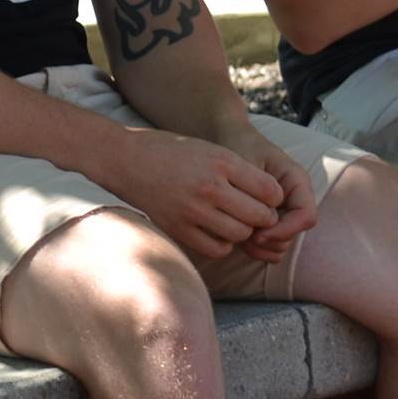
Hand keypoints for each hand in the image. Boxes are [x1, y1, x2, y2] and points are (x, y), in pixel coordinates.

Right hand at [101, 129, 286, 260]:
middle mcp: (209, 186)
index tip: (266, 198)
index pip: (270, 190)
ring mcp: (192, 210)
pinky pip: (216, 249)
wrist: (123, 158)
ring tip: (233, 221)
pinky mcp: (178, 228)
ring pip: (240, 235)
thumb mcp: (209, 149)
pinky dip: (222, 244)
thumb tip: (271, 199)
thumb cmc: (170, 151)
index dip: (274, 197)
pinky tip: (216, 231)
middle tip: (254, 214)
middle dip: (263, 218)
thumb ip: (239, 172)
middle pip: (259, 216)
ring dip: (242, 231)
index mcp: (221, 162)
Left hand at [218, 127, 317, 264]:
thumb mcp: (246, 164)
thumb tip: (261, 227)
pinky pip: (269, 245)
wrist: (228, 138)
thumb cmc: (239, 146)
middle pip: (293, 235)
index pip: (306, 217)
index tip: (257, 234)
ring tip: (237, 236)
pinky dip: (256, 248)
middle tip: (241, 236)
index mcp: (298, 183)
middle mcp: (294, 201)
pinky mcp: (268, 222)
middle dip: (269, 240)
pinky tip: (236, 237)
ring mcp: (282, 213)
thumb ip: (255, 194)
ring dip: (261, 247)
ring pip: (281, 244)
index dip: (285, 230)